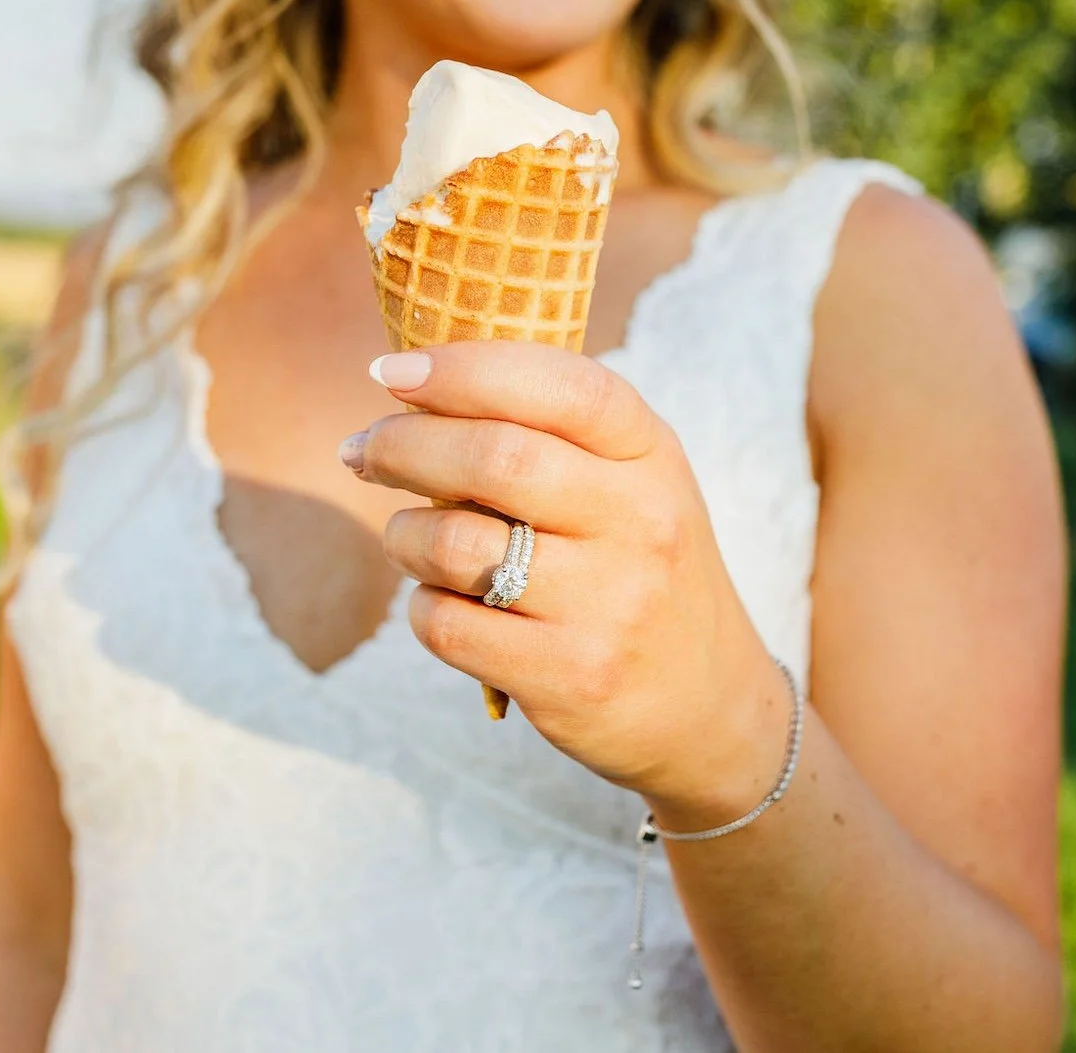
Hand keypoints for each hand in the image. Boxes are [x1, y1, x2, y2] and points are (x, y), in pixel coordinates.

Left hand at [339, 340, 793, 826]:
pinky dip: (422, 606)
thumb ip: (546, 432)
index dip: (464, 368)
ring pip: (456, 543)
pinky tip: (438, 602)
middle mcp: (640, 521)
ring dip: (404, 534)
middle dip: (403, 445)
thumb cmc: (640, 571)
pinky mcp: (571, 676)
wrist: (712, 708)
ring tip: (407, 538)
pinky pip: (448, 625)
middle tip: (364, 451)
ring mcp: (610, 603)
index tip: (392, 369)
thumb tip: (409, 387)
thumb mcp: (630, 484)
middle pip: (494, 457)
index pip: (560, 385)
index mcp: (652, 454)